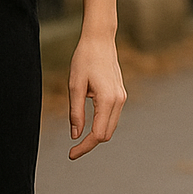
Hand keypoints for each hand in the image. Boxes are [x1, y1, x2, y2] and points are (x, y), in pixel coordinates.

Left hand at [67, 35, 126, 159]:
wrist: (100, 39)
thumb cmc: (84, 59)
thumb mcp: (74, 86)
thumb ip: (76, 113)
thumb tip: (75, 135)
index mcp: (108, 100)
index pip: (98, 134)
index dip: (84, 147)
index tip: (71, 154)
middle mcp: (119, 101)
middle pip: (107, 134)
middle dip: (90, 144)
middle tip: (72, 150)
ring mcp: (122, 97)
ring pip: (110, 127)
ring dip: (95, 135)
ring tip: (77, 139)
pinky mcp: (120, 94)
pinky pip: (111, 117)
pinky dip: (100, 124)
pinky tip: (87, 124)